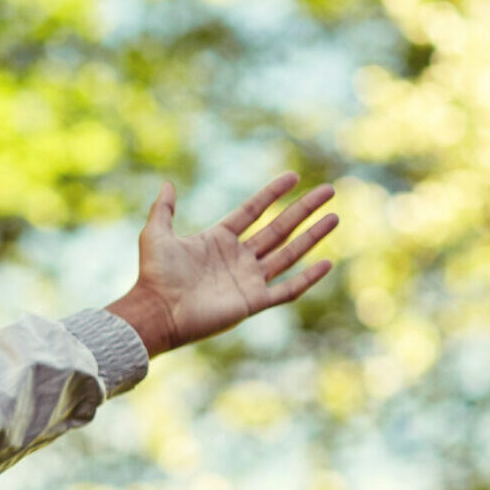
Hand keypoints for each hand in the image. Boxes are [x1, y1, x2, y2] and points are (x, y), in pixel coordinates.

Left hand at [110, 172, 337, 356]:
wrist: (156, 312)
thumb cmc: (154, 275)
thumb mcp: (155, 235)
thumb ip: (164, 209)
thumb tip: (166, 183)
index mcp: (218, 240)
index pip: (253, 211)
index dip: (272, 194)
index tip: (293, 176)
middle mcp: (237, 258)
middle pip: (279, 229)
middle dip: (304, 210)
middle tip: (329, 190)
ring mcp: (247, 280)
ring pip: (288, 254)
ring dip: (312, 236)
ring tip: (334, 217)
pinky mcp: (253, 302)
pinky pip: (287, 290)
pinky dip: (307, 278)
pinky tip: (326, 263)